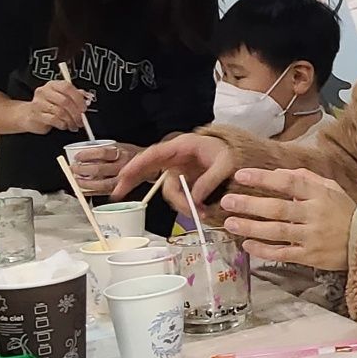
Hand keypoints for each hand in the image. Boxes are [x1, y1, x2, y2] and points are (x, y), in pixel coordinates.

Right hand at [17, 79, 87, 133]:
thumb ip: (74, 95)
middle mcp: (44, 92)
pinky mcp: (36, 115)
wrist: (29, 115)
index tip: (84, 108)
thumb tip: (87, 97)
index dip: (78, 98)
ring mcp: (38, 103)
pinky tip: (65, 126)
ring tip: (74, 125)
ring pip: (60, 112)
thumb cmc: (48, 105)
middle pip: (65, 101)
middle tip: (81, 120)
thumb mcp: (61, 97)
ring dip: (70, 121)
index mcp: (53, 85)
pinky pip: (54, 120)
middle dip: (76, 113)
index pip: (67, 87)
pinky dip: (63, 124)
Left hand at [68, 143, 138, 195]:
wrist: (151, 166)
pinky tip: (85, 190)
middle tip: (74, 169)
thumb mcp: (121, 146)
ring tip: (77, 181)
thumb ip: (105, 149)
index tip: (78, 157)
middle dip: (83, 170)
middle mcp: (123, 165)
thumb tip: (84, 153)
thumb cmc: (132, 155)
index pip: (101, 153)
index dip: (87, 155)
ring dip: (87, 183)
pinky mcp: (123, 188)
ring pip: (102, 183)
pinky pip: (106, 192)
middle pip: (99, 169)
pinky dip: (93, 192)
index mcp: (122, 152)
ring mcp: (124, 178)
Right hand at [112, 134, 235, 209]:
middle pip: (148, 168)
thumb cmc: (231, 153)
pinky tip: (197, 211)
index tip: (124, 173)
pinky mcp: (183, 181)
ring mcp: (178, 169)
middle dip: (132, 180)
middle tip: (117, 194)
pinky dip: (185, 205)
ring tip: (199, 212)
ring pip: (168, 190)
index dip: (138, 164)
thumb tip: (195, 198)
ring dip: (180, 204)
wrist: (239, 156)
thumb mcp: (226, 163)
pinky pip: (177, 194)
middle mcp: (176, 157)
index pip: (155, 153)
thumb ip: (210, 180)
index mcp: (182, 146)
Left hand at [220, 168, 354, 271]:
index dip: (264, 178)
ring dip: (251, 227)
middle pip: (278, 208)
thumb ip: (306, 178)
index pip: (288, 182)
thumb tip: (278, 173)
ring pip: (276, 232)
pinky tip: (247, 246)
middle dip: (250, 204)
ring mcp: (312, 237)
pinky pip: (283, 254)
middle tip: (227, 201)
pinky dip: (264, 250)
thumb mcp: (332, 188)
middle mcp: (315, 214)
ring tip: (230, 223)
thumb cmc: (345, 211)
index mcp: (320, 194)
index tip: (241, 175)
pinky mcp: (310, 256)